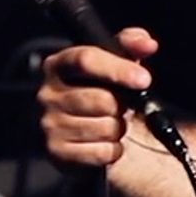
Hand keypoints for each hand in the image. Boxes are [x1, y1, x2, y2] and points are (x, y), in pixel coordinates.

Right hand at [36, 27, 158, 167]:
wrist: (97, 133)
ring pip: (105, 127)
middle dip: (122, 105)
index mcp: (59, 65)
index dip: (118, 69)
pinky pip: (101, 152)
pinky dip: (112, 150)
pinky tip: (104, 143)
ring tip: (111, 124)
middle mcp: (47, 94)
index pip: (86, 60)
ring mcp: (49, 124)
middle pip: (101, 98)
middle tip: (121, 107)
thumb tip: (147, 44)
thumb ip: (132, 44)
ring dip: (118, 129)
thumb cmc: (109, 92)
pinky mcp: (57, 152)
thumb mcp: (120, 62)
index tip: (144, 79)